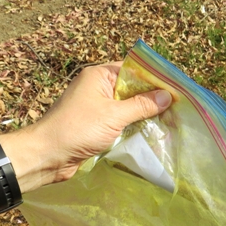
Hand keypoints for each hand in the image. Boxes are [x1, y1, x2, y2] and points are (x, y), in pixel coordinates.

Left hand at [1, 62, 171, 191]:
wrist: (47, 156)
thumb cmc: (78, 129)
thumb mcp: (113, 115)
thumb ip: (141, 105)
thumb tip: (167, 95)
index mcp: (99, 76)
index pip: (133, 69)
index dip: (154, 77)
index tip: (176, 87)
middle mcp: (98, 88)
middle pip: (132, 88)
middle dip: (152, 98)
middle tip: (178, 106)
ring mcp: (96, 107)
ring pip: (127, 107)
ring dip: (144, 114)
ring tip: (170, 120)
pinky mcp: (96, 126)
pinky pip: (120, 122)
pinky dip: (133, 126)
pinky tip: (151, 132)